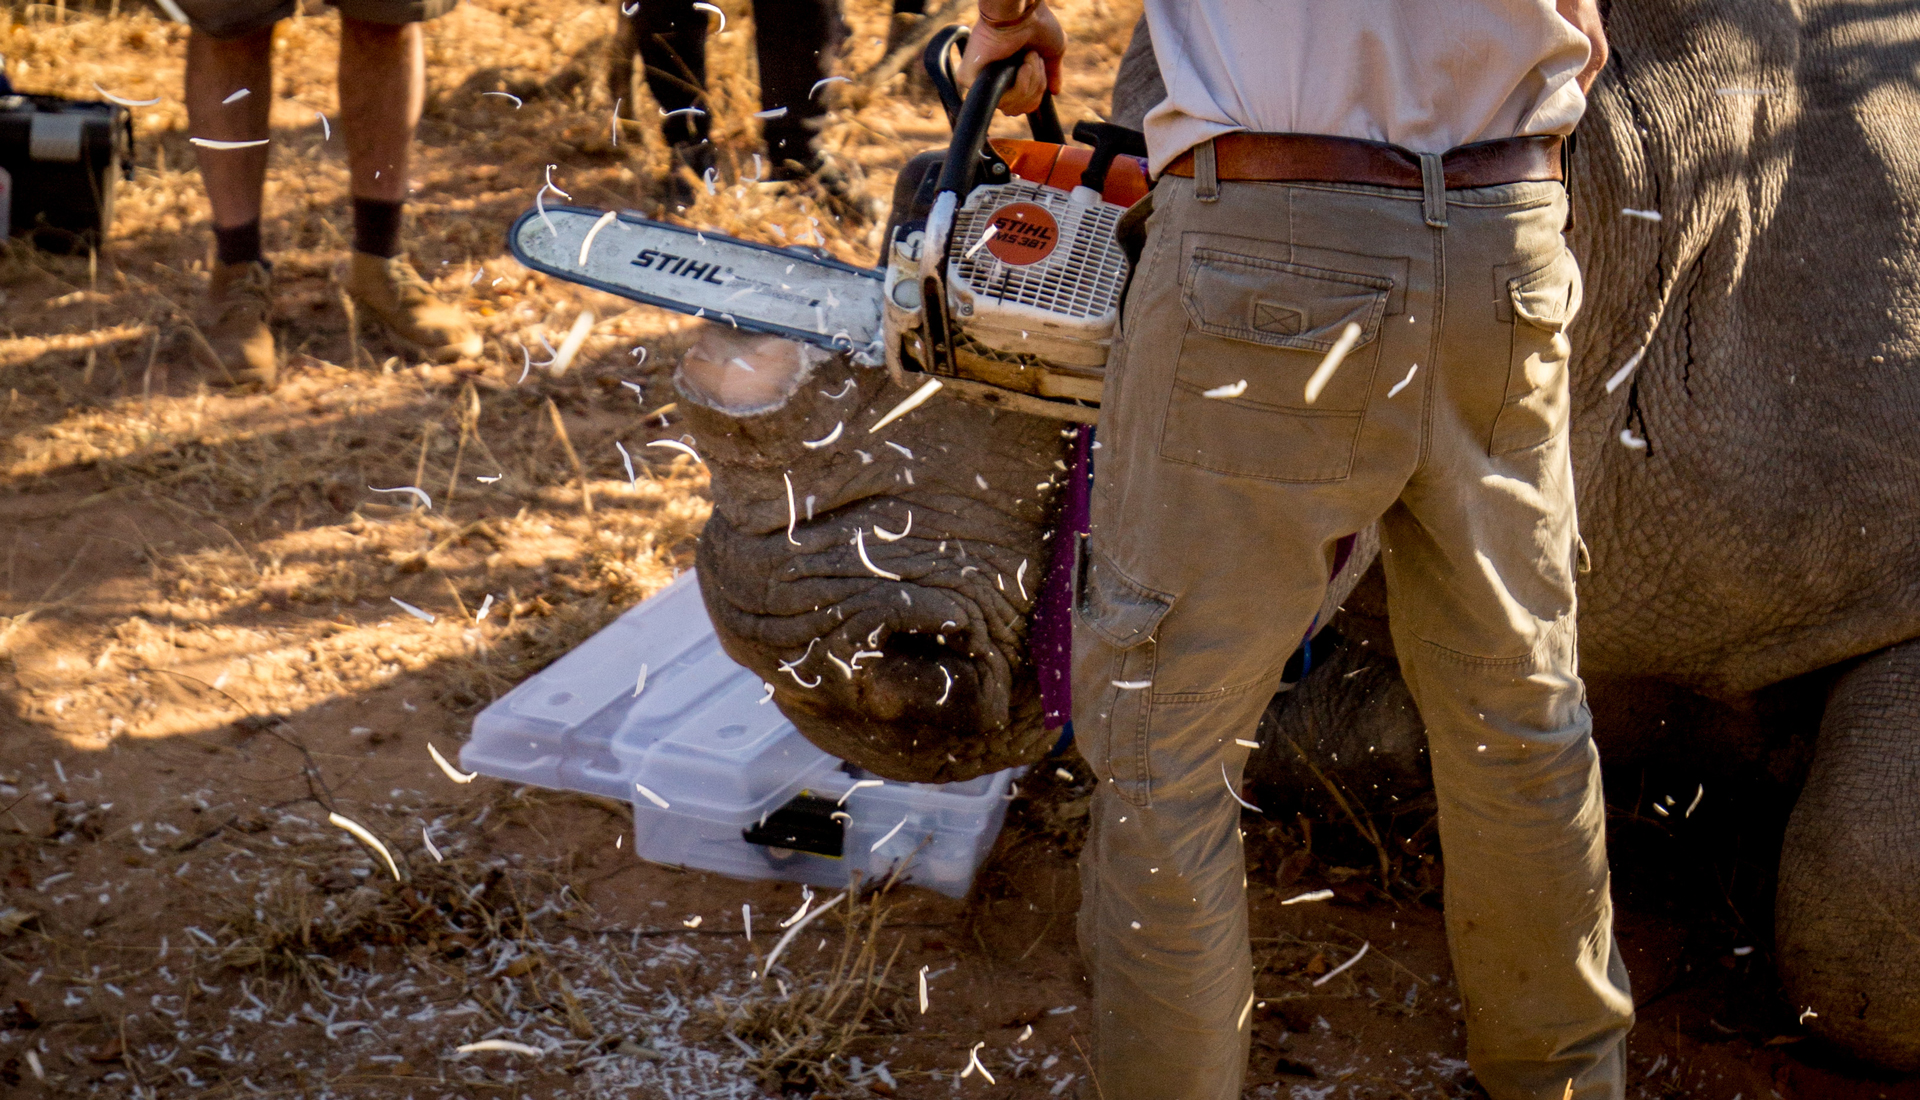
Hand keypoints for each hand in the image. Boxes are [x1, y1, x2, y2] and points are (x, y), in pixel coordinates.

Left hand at [956, 0, 1064, 116]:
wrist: (1023, 12)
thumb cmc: (1037, 23)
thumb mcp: (1052, 52)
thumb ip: (1052, 73)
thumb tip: (1055, 91)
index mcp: (1010, 72)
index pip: (1023, 104)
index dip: (1036, 94)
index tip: (1041, 71)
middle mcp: (995, 78)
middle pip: (1020, 109)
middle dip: (1036, 87)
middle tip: (1033, 59)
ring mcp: (982, 80)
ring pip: (1012, 107)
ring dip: (1030, 83)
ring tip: (1028, 58)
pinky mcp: (970, 80)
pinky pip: (1001, 102)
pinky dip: (1018, 87)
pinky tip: (1021, 68)